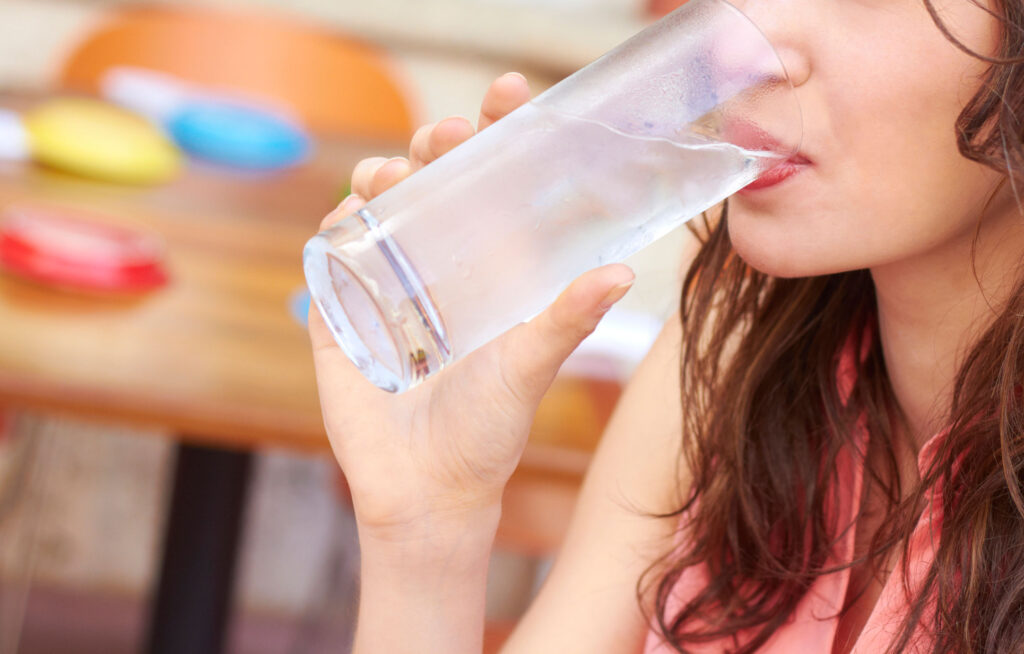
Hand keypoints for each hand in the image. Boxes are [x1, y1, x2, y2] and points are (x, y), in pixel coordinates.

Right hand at [310, 72, 634, 541]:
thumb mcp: (529, 368)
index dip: (497, 136)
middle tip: (444, 134)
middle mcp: (438, 269)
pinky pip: (332, 256)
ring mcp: (385, 288)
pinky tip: (347, 217)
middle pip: (432, 183)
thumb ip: (566, 321)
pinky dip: (336, 227)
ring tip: (391, 175)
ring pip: (378, 208)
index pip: (493, 186)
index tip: (507, 95)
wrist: (426, 493)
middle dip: (434, 144)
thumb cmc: (486, 434)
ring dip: (381, 176)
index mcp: (487, 270)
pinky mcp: (341, 314)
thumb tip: (619, 272)